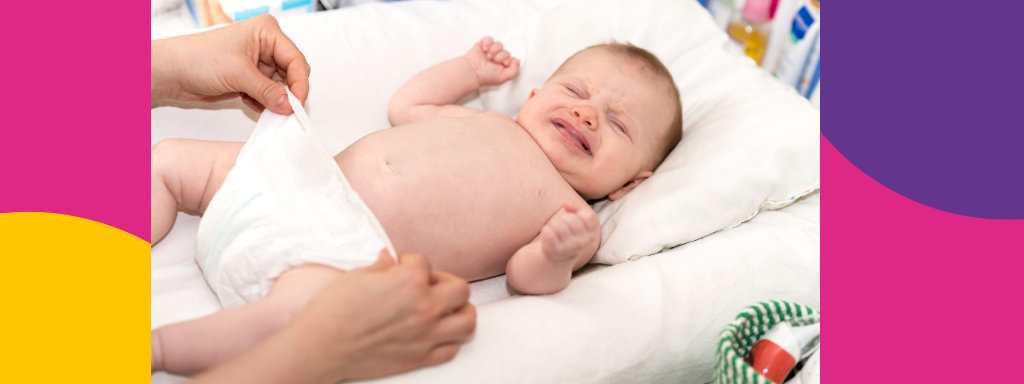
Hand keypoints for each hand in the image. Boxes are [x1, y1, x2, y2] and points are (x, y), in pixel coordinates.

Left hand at [151, 14, 310, 114]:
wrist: (172, 72)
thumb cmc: (198, 59)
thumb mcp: (238, 74)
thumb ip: (268, 91)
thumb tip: (290, 106)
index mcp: (267, 32)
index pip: (296, 59)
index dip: (300, 83)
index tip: (298, 105)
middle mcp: (266, 45)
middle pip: (292, 73)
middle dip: (288, 93)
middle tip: (283, 110)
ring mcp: (259, 62)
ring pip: (282, 87)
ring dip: (273, 99)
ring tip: (255, 102)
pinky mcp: (252, 78)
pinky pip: (269, 94)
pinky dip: (263, 102)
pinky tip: (246, 100)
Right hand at [293, 250, 475, 382]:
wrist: (320, 347)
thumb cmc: (333, 309)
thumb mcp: (358, 276)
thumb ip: (382, 267)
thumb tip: (390, 259)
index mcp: (410, 281)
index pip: (424, 263)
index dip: (410, 263)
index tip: (398, 269)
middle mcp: (425, 308)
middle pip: (460, 289)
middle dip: (445, 283)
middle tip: (428, 286)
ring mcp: (426, 335)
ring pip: (468, 320)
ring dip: (459, 311)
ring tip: (444, 309)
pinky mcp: (420, 358)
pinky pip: (452, 348)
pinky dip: (449, 339)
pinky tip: (435, 332)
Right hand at [464, 36, 519, 86]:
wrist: (473, 71)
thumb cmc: (486, 76)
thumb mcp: (503, 77)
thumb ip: (514, 71)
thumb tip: (518, 60)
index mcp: (503, 66)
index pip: (512, 58)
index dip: (508, 60)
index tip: (503, 64)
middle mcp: (498, 58)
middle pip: (506, 51)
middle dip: (500, 56)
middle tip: (493, 61)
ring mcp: (490, 51)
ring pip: (499, 44)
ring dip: (494, 50)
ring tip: (488, 57)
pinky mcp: (483, 44)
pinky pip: (489, 38)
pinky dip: (488, 43)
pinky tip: (484, 49)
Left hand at [540, 202, 599, 261]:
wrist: (558, 255)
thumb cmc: (570, 232)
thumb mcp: (581, 221)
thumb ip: (579, 208)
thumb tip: (566, 203)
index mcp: (591, 236)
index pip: (589, 217)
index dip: (578, 209)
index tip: (571, 212)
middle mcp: (582, 244)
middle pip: (572, 219)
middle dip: (564, 218)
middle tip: (562, 226)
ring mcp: (568, 248)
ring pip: (559, 224)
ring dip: (554, 223)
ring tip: (556, 231)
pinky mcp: (555, 250)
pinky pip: (549, 230)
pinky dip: (547, 230)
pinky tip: (550, 236)